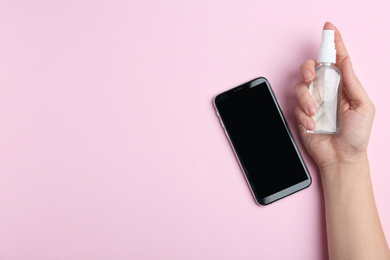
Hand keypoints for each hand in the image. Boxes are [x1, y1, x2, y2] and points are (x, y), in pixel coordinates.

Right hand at [294, 22, 374, 171]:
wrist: (342, 157)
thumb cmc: (357, 134)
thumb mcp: (363, 106)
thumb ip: (352, 82)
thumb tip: (345, 60)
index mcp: (343, 85)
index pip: (337, 59)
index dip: (333, 42)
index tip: (329, 28)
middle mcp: (327, 90)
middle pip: (311, 68)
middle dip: (308, 69)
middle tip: (311, 78)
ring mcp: (313, 102)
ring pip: (300, 86)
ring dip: (307, 99)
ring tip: (315, 113)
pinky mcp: (302, 114)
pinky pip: (296, 106)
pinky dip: (304, 115)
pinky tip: (313, 125)